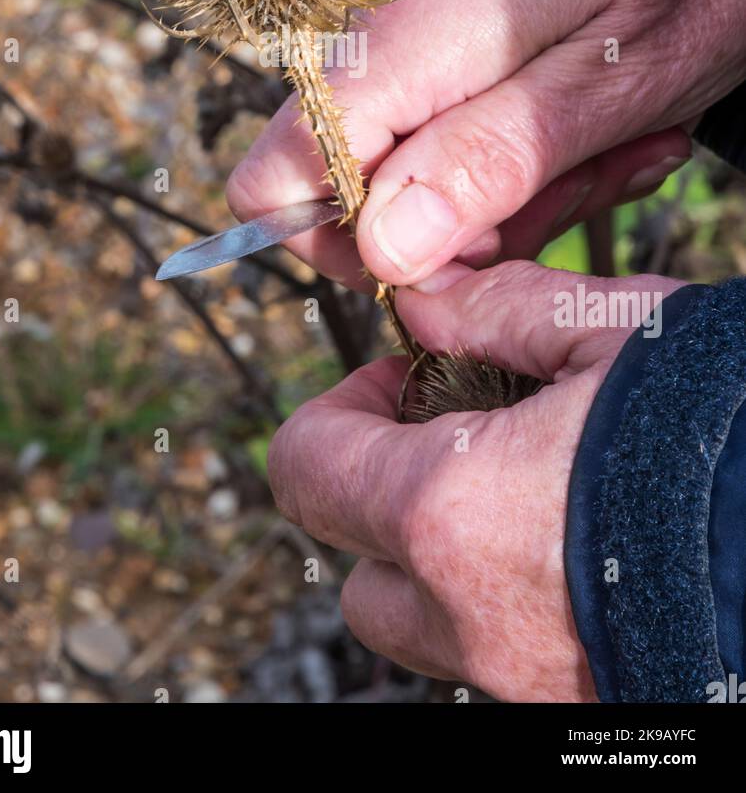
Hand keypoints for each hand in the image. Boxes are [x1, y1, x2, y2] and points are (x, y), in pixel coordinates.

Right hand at [228, 0, 745, 287]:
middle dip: (460, 230)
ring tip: (599, 153)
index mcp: (403, 40)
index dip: (364, 248)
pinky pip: (424, 140)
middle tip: (573, 190)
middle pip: (341, 194)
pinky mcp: (410, 46)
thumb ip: (493, 160)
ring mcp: (385, 37)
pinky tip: (580, 134)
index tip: (473, 247)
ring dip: (500, 199)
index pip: (283, 178)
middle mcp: (368, 33)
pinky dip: (502, 161)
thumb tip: (384, 251)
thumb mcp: (610, 85)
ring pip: (393, 179)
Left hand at [268, 261, 683, 700]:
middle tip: (451, 436)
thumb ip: (501, 309)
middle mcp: (471, 620)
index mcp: (451, 514)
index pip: (308, 472)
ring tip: (523, 489)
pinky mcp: (578, 707)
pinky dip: (506, 602)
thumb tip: (427, 304)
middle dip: (380, 497)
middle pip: (358, 574)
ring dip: (441, 559)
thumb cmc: (731, 436)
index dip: (337, 413)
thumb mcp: (620, 330)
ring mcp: (525, 682)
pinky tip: (576, 542)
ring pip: (426, 629)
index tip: (398, 383)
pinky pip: (499, 658)